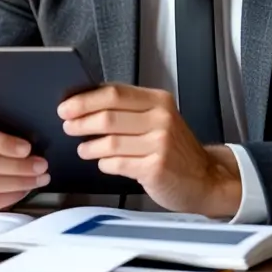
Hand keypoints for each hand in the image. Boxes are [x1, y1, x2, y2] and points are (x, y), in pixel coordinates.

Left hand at [58, 84, 240, 217]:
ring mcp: (160, 143)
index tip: (67, 106)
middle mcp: (162, 119)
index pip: (114, 93)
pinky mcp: (156, 167)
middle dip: (81, 121)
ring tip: (83, 149)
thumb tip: (86, 104)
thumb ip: (129, 110)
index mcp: (159, 101)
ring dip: (89, 146)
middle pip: (109, 115)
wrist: (205, 179)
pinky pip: (118, 163)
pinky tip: (104, 163)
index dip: (85, 99)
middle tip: (68, 126)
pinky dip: (105, 163)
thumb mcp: (158, 121)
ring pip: (110, 141)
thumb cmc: (175, 151)